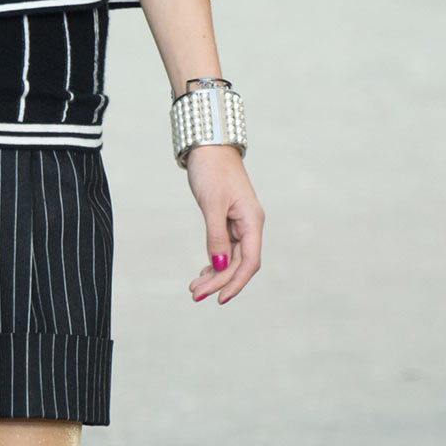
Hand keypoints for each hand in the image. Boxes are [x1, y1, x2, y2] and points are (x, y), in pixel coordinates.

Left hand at [185, 146, 263, 304]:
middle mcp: (249, 225)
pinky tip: (203, 272)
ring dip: (214, 274)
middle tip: (195, 295)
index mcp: (252, 221)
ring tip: (194, 288)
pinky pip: (224, 248)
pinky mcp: (227, 220)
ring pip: (230, 258)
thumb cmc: (212, 171)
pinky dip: (214, 261)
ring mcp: (239, 223)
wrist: (208, 146)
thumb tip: (218, 266)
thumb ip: (215, 236)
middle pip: (238, 263)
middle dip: (218, 281)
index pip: (249, 262)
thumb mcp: (211, 204)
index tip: (219, 298)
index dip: (236, 283)